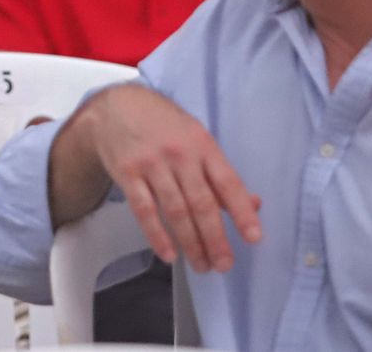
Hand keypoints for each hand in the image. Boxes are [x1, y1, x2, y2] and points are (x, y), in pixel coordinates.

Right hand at [85, 83, 261, 272]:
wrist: (117, 106)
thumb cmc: (164, 126)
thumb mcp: (198, 139)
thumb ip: (222, 174)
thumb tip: (253, 204)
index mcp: (202, 145)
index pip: (227, 182)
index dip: (241, 212)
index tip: (253, 238)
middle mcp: (179, 154)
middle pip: (201, 203)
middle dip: (215, 238)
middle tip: (224, 264)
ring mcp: (152, 164)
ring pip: (175, 210)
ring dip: (190, 243)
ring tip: (202, 265)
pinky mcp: (127, 173)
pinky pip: (144, 210)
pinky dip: (157, 236)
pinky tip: (169, 254)